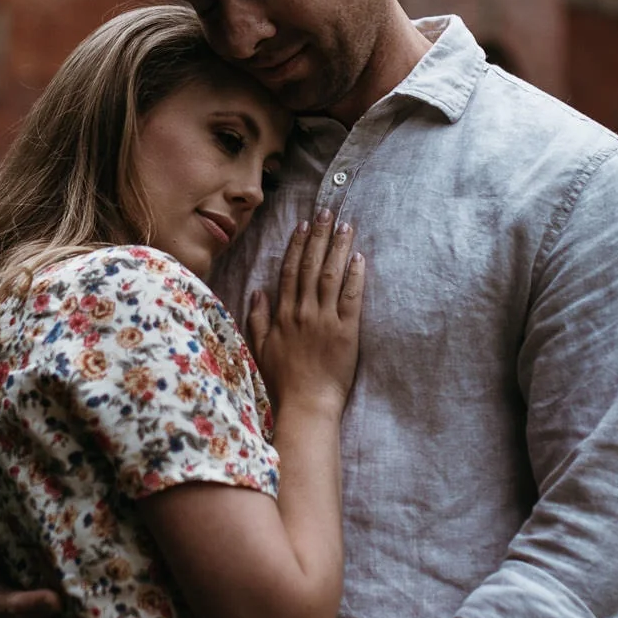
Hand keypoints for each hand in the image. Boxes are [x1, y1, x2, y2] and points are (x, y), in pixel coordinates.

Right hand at [246, 209, 364, 416]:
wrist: (306, 405)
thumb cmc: (283, 381)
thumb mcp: (260, 349)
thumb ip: (258, 319)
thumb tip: (258, 292)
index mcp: (283, 315)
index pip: (289, 272)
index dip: (297, 246)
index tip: (304, 226)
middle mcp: (303, 312)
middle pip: (311, 266)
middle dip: (320, 237)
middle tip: (327, 213)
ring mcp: (325, 320)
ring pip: (331, 275)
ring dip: (338, 248)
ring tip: (346, 226)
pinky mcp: (346, 331)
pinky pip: (351, 297)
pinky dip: (355, 276)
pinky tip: (359, 257)